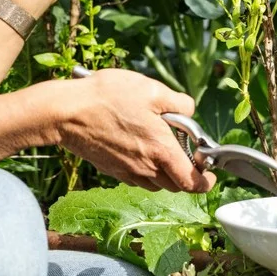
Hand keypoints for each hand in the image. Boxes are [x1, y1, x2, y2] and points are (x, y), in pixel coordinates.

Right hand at [54, 69, 214, 192]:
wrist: (66, 113)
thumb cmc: (108, 98)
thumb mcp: (151, 89)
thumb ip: (178, 102)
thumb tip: (189, 110)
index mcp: (161, 151)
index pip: (192, 183)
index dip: (206, 181)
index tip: (210, 172)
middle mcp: (145, 168)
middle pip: (175, 185)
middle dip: (186, 174)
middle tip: (186, 152)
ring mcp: (127, 172)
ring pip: (156, 183)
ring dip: (164, 171)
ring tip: (160, 145)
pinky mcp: (112, 170)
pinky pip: (137, 177)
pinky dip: (145, 168)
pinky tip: (138, 144)